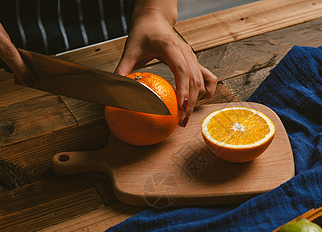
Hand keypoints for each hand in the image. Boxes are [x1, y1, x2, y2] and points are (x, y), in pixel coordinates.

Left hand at [115, 1, 216, 126]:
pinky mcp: (195, 61)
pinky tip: (193, 103)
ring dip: (196, 100)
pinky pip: (207, 78)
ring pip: (202, 81)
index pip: (182, 70)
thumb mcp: (130, 50)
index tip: (180, 107)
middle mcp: (186, 52)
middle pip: (195, 80)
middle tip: (181, 121)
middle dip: (190, 102)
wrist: (155, 20)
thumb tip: (113, 92)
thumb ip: (122, 70)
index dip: (183, 90)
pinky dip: (204, 91)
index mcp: (171, 47)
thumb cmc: (143, 33)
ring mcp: (193, 57)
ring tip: (185, 116)